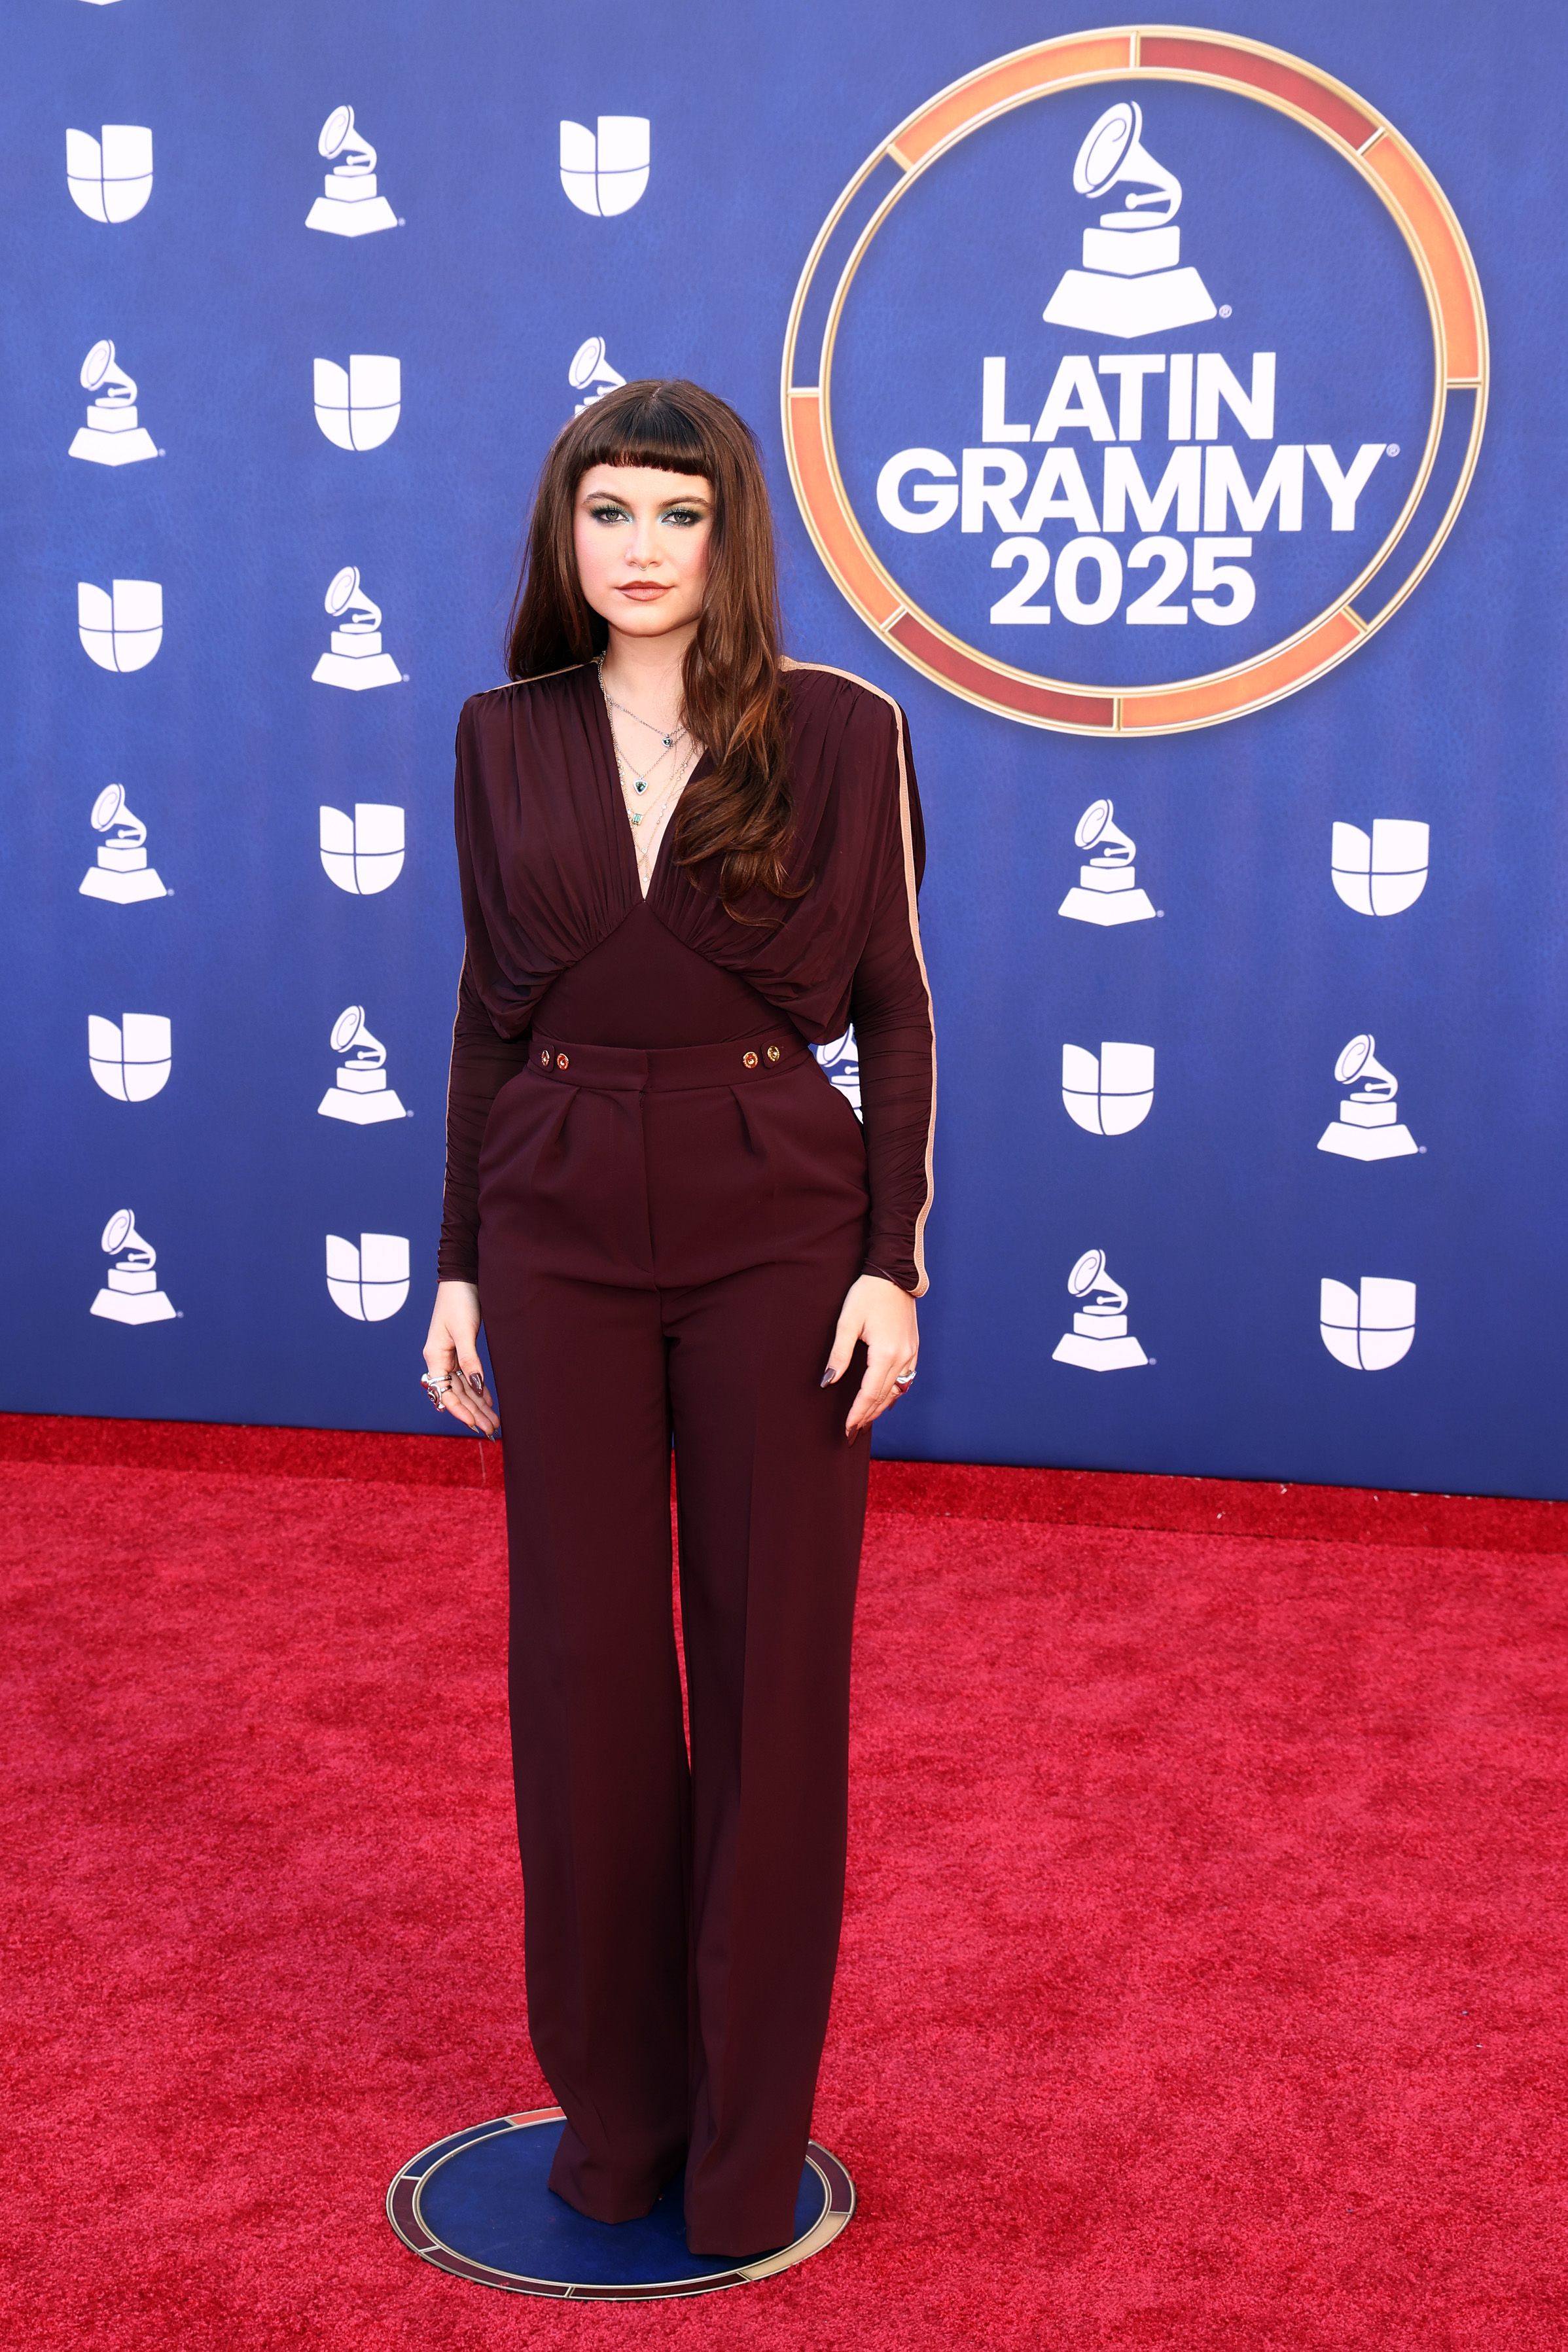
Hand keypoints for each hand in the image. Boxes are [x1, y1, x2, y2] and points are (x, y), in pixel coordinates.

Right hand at [423, 1280, 500, 1437]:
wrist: (463, 1277)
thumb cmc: (459, 1300)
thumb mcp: (464, 1331)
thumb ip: (470, 1360)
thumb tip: (476, 1386)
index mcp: (435, 1356)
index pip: (445, 1392)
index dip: (460, 1411)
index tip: (475, 1425)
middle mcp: (440, 1359)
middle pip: (456, 1394)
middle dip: (473, 1413)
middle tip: (492, 1431)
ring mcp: (450, 1355)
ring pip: (463, 1388)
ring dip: (478, 1404)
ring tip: (493, 1421)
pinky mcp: (460, 1350)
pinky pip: (468, 1376)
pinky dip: (478, 1389)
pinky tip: (488, 1400)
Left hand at [822, 1274, 918, 1440]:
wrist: (895, 1273)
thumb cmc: (867, 1294)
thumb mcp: (847, 1322)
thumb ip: (838, 1355)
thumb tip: (827, 1383)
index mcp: (886, 1353)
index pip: (870, 1393)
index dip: (858, 1413)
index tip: (847, 1428)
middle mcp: (903, 1357)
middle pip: (884, 1396)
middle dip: (868, 1416)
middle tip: (852, 1433)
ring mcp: (911, 1353)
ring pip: (897, 1390)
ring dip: (880, 1407)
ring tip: (865, 1421)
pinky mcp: (913, 1348)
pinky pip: (905, 1379)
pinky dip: (893, 1393)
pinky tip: (884, 1400)